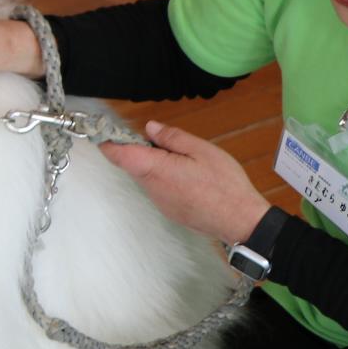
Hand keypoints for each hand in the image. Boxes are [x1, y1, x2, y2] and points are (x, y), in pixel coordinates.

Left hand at [99, 120, 270, 247]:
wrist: (239, 220)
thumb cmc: (224, 185)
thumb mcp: (201, 150)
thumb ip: (172, 138)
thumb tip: (150, 128)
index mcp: (156, 169)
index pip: (118, 155)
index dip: (109, 142)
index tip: (108, 131)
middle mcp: (152, 188)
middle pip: (130, 165)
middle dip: (138, 149)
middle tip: (160, 139)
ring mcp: (159, 202)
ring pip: (145, 177)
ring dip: (153, 163)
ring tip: (181, 158)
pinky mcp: (168, 210)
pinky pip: (157, 188)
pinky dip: (163, 177)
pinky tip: (186, 174)